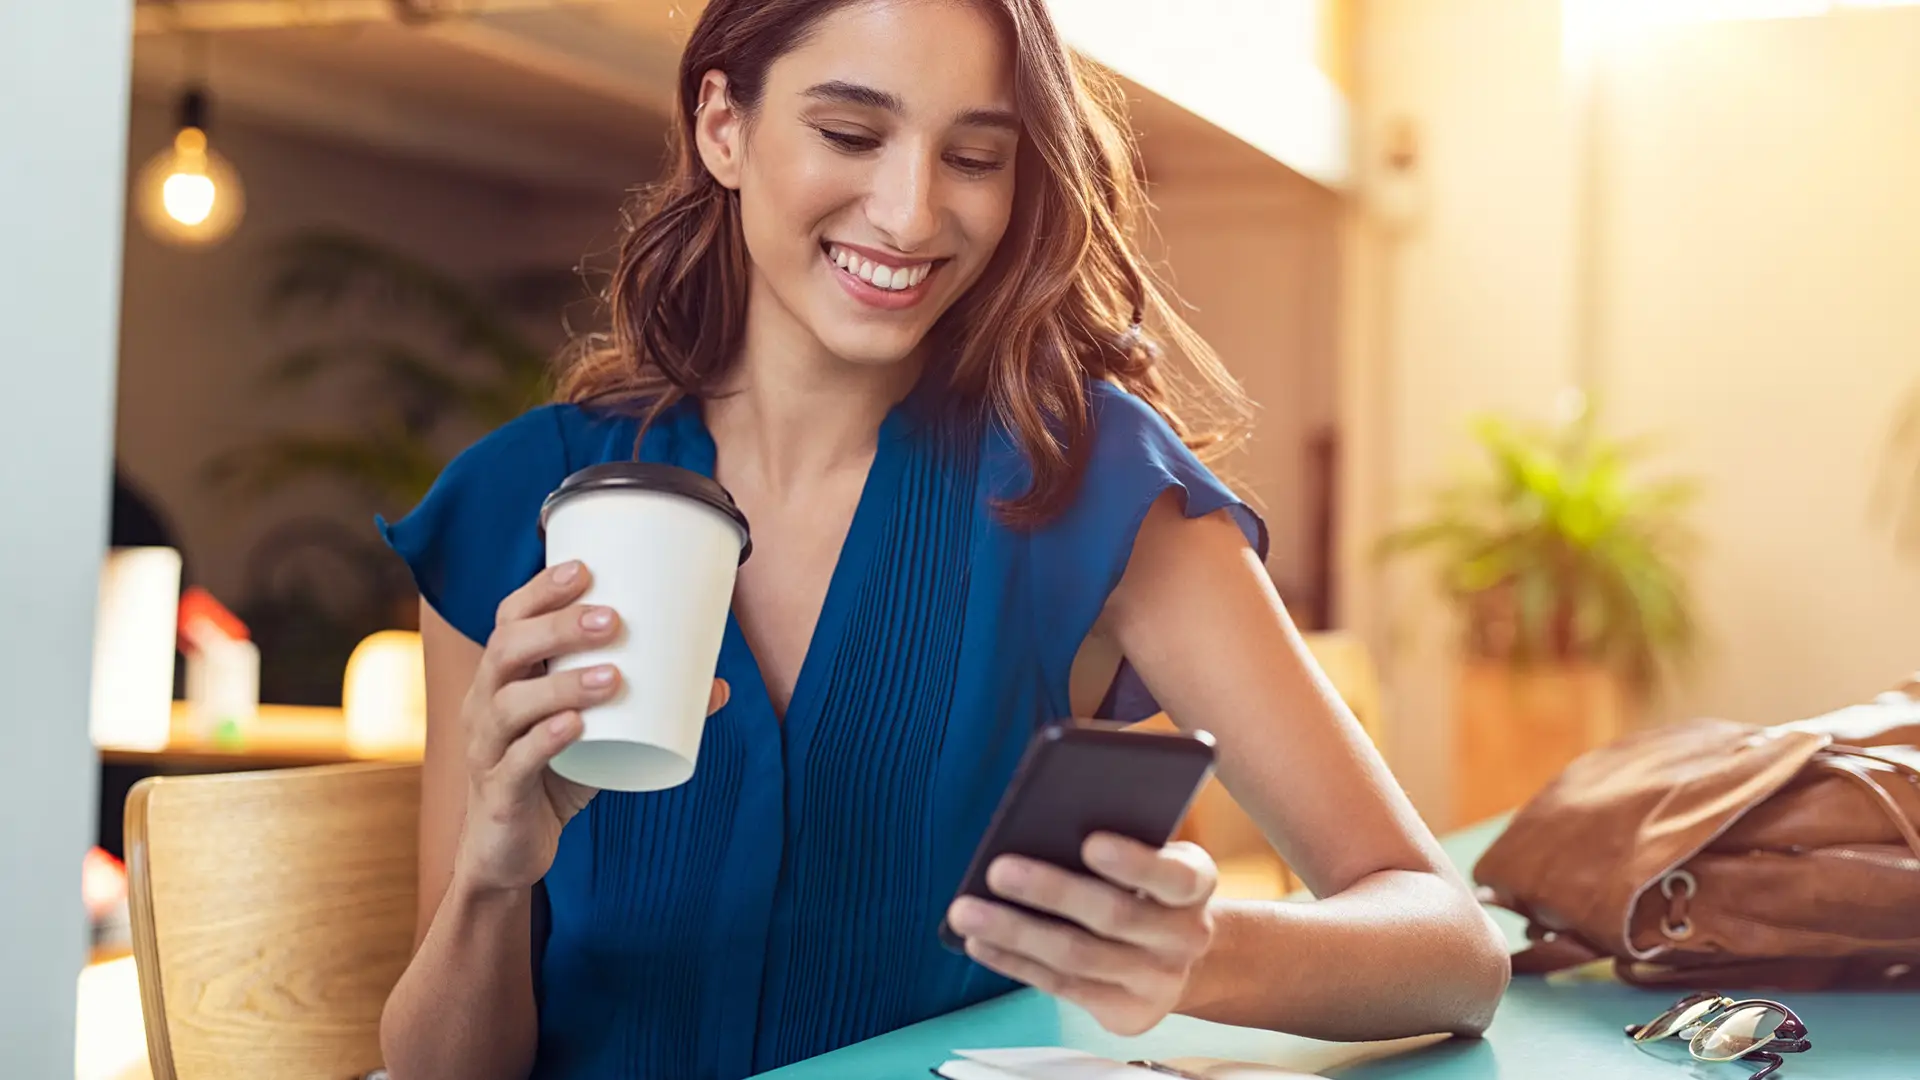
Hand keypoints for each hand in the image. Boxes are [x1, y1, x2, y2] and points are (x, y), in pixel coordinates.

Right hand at [454, 560, 728, 893]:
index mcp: (503, 678)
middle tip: (612, 620)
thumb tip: (718, 686)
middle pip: (507, 650)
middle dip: (558, 628)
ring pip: (511, 704)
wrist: (509, 851)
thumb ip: (649, 708)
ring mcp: (486, 750)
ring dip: (563, 684)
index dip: (541, 591)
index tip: (585, 569)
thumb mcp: (599, 735)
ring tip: (613, 675)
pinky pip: (515, 763)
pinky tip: (575, 727)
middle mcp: (484, 705)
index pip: (510, 620)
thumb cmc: (553, 775)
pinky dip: (546, 741)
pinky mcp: (499, 794)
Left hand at [945, 834, 1217, 1035]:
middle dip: (1051, 891)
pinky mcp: (1126, 1013)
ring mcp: (1157, 981)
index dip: (1134, 862)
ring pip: (1078, 957)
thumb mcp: (1148, 852)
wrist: (1175, 953)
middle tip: (998, 869)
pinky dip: (1015, 962)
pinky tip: (979, 940)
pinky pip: (1062, 987)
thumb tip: (1040, 819)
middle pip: (1114, 916)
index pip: (1174, 875)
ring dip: (1016, 932)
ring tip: (966, 910)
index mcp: (1195, 883)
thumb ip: (1116, 835)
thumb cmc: (1145, 885)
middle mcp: (1185, 936)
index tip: (1090, 843)